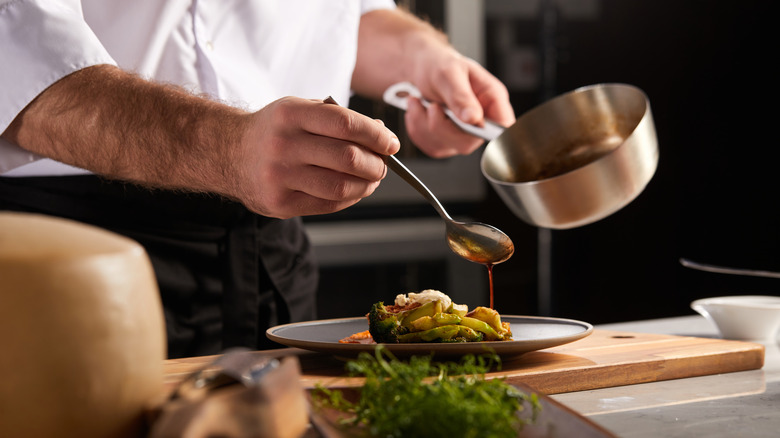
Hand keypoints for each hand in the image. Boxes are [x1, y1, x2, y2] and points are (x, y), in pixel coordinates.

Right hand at [232, 97, 399, 218]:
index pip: (346, 124)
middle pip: (348, 158)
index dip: (376, 136)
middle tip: (382, 165)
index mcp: (291, 114)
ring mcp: (279, 176)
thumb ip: (338, 120)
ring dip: (366, 185)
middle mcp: (283, 145)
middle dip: (376, 164)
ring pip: (341, 186)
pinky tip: (353, 190)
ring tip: (371, 179)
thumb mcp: (300, 111)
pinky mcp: (279, 203)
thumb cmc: (274, 130)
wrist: (227, 152)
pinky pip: (328, 204)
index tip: (391, 144)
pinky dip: (350, 198)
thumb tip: (381, 135)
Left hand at [406, 53, 514, 157]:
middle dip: (442, 127)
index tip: (465, 123)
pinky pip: (430, 146)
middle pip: (468, 143)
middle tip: (432, 106)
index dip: (490, 133)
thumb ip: (461, 96)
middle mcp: (480, 120)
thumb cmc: (439, 64)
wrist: (419, 67)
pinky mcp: (445, 141)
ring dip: (424, 125)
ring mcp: (462, 133)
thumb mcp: (449, 73)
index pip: (504, 127)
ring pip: (445, 146)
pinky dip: (417, 129)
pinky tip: (418, 111)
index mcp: (492, 99)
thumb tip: (474, 119)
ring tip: (419, 102)